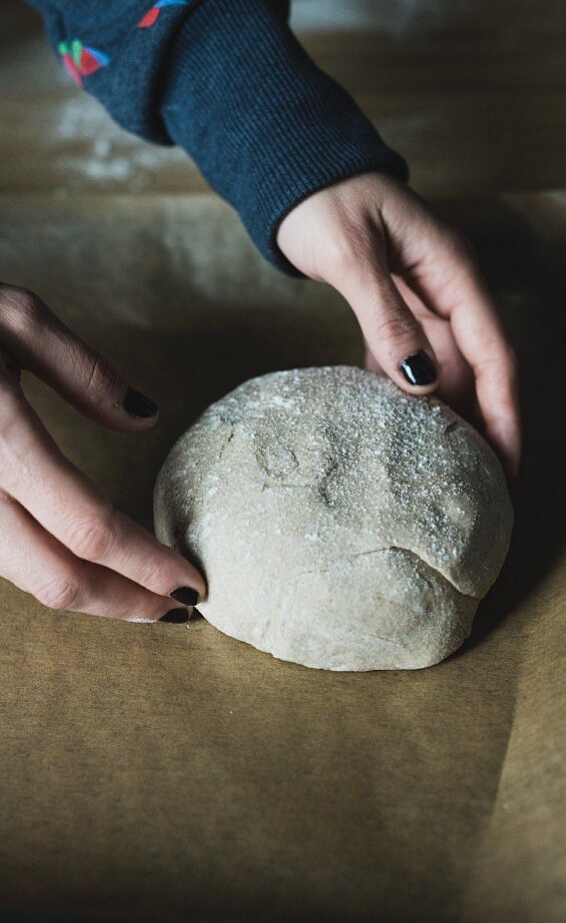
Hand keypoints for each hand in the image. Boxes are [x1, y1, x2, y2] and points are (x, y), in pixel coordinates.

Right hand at [0, 285, 204, 621]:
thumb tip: (146, 416)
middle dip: (124, 603)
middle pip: (54, 579)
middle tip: (174, 607)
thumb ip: (85, 371)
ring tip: (138, 590)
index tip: (192, 582)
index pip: (88, 527)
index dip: (146, 564)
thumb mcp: (14, 315)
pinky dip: (43, 569)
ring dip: (87, 594)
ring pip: (20, 578)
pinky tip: (79, 562)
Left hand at [277, 173, 520, 478]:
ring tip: (447, 470)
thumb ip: (386, 318)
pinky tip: (400, 431)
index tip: (509, 464)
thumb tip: (419, 382)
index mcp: (453, 272)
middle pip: (478, 370)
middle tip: (482, 485)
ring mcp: (422, 299)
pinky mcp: (394, 306)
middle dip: (484, 426)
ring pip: (446, 370)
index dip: (505, 413)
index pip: (494, 355)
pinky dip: (408, 395)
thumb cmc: (324, 199)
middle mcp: (448, 289)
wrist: (295, 167)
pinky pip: (410, 359)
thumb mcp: (353, 257)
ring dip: (448, 416)